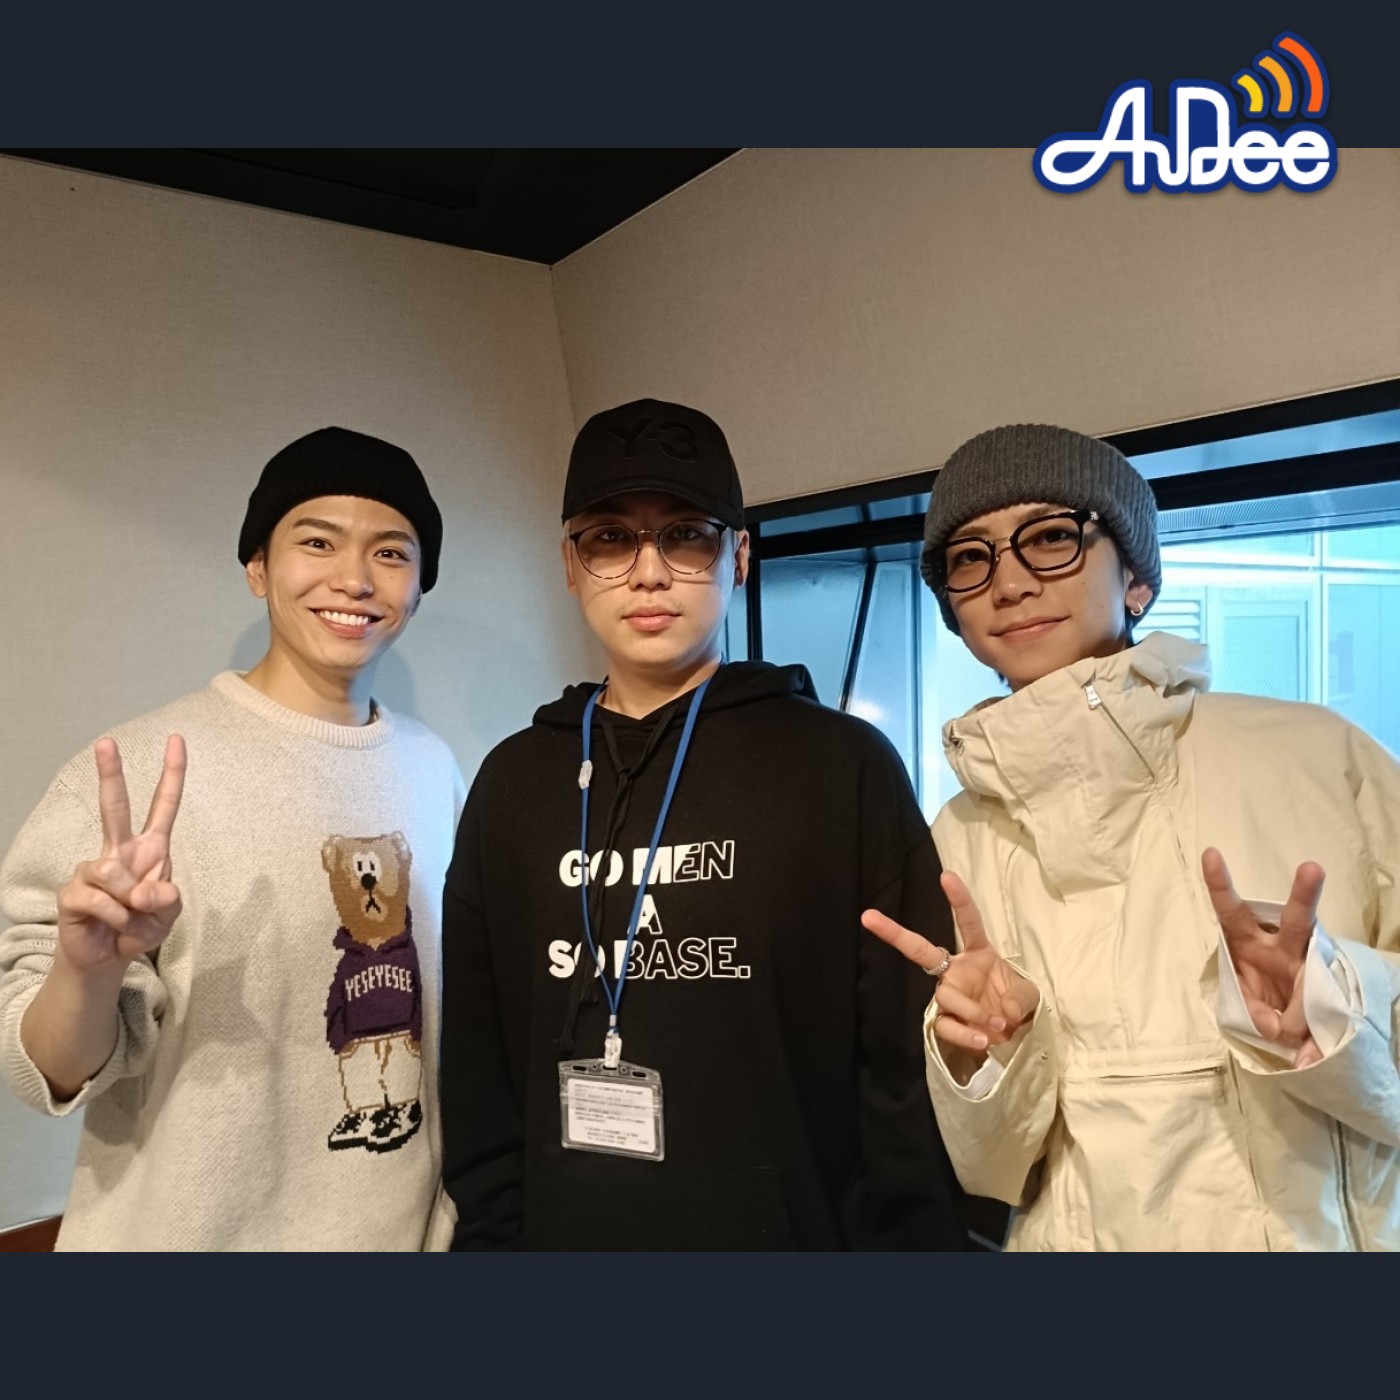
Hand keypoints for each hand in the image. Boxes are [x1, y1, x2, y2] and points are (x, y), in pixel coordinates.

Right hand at [56, 735, 185, 973]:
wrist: (109, 958)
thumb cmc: (140, 927)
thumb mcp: (168, 914)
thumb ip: (167, 898)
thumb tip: (146, 888)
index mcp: (150, 849)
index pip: (164, 804)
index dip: (172, 773)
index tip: (176, 739)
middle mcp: (119, 851)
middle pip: (113, 806)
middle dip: (110, 773)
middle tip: (106, 742)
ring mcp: (92, 869)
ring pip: (113, 872)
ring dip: (130, 904)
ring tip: (128, 919)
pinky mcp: (72, 892)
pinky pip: (100, 900)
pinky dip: (116, 918)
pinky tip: (112, 925)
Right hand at [862, 872, 1038, 1060]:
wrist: (1011, 1037)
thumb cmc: (1015, 1004)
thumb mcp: (1028, 996)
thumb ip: (1020, 998)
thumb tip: (1005, 1011)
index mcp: (978, 953)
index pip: (968, 922)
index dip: (958, 900)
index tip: (946, 876)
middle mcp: (956, 970)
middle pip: (920, 949)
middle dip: (894, 933)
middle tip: (868, 917)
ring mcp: (948, 995)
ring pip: (945, 995)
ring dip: (971, 1010)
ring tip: (996, 1025)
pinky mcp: (945, 1021)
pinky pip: (946, 1025)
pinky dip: (966, 1034)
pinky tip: (983, 1040)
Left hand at [1201, 847, 1323, 1068]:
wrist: (1291, 1028)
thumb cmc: (1264, 1003)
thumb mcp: (1252, 1012)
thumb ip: (1261, 1020)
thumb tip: (1278, 1031)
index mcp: (1246, 942)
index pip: (1230, 909)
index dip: (1219, 884)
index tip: (1210, 853)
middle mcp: (1283, 946)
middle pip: (1298, 918)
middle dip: (1305, 894)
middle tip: (1312, 869)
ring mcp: (1311, 964)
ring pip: (1330, 971)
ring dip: (1325, 979)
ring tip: (1298, 1018)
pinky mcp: (1329, 986)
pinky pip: (1325, 1009)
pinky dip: (1311, 1035)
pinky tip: (1300, 1047)